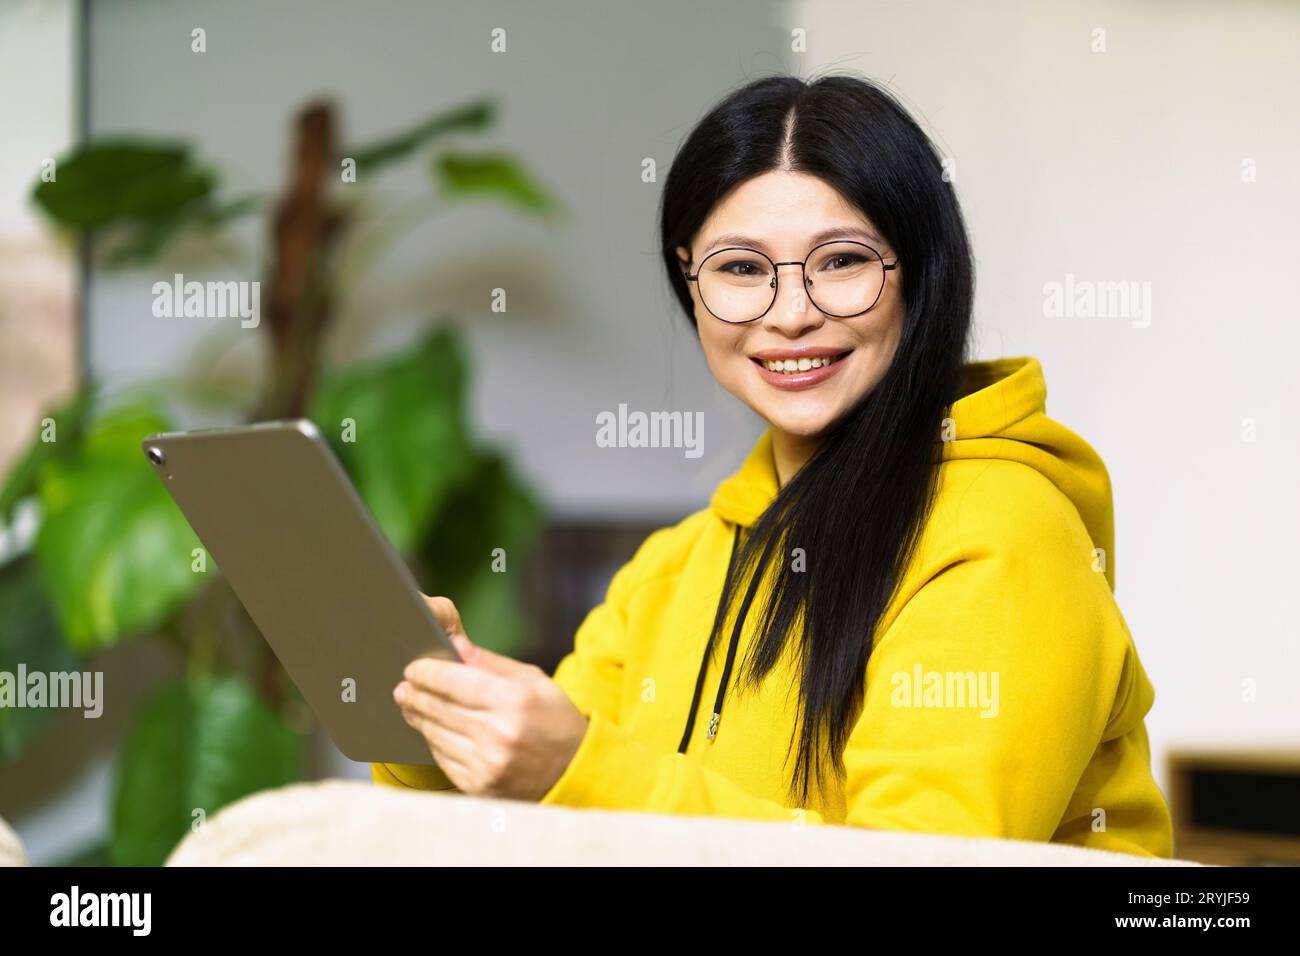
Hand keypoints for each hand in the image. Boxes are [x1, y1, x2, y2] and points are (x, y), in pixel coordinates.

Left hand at [393, 595, 588, 800]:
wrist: (574, 770)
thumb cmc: (554, 718)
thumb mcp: (533, 681)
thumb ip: (492, 664)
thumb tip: (456, 646)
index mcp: (513, 700)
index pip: (455, 682)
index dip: (428, 673)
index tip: (413, 668)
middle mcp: (499, 733)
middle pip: (440, 708)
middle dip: (415, 695)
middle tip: (402, 687)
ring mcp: (488, 763)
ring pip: (437, 735)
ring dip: (419, 718)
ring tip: (410, 706)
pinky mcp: (481, 785)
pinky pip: (444, 760)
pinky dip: (433, 743)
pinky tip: (430, 731)